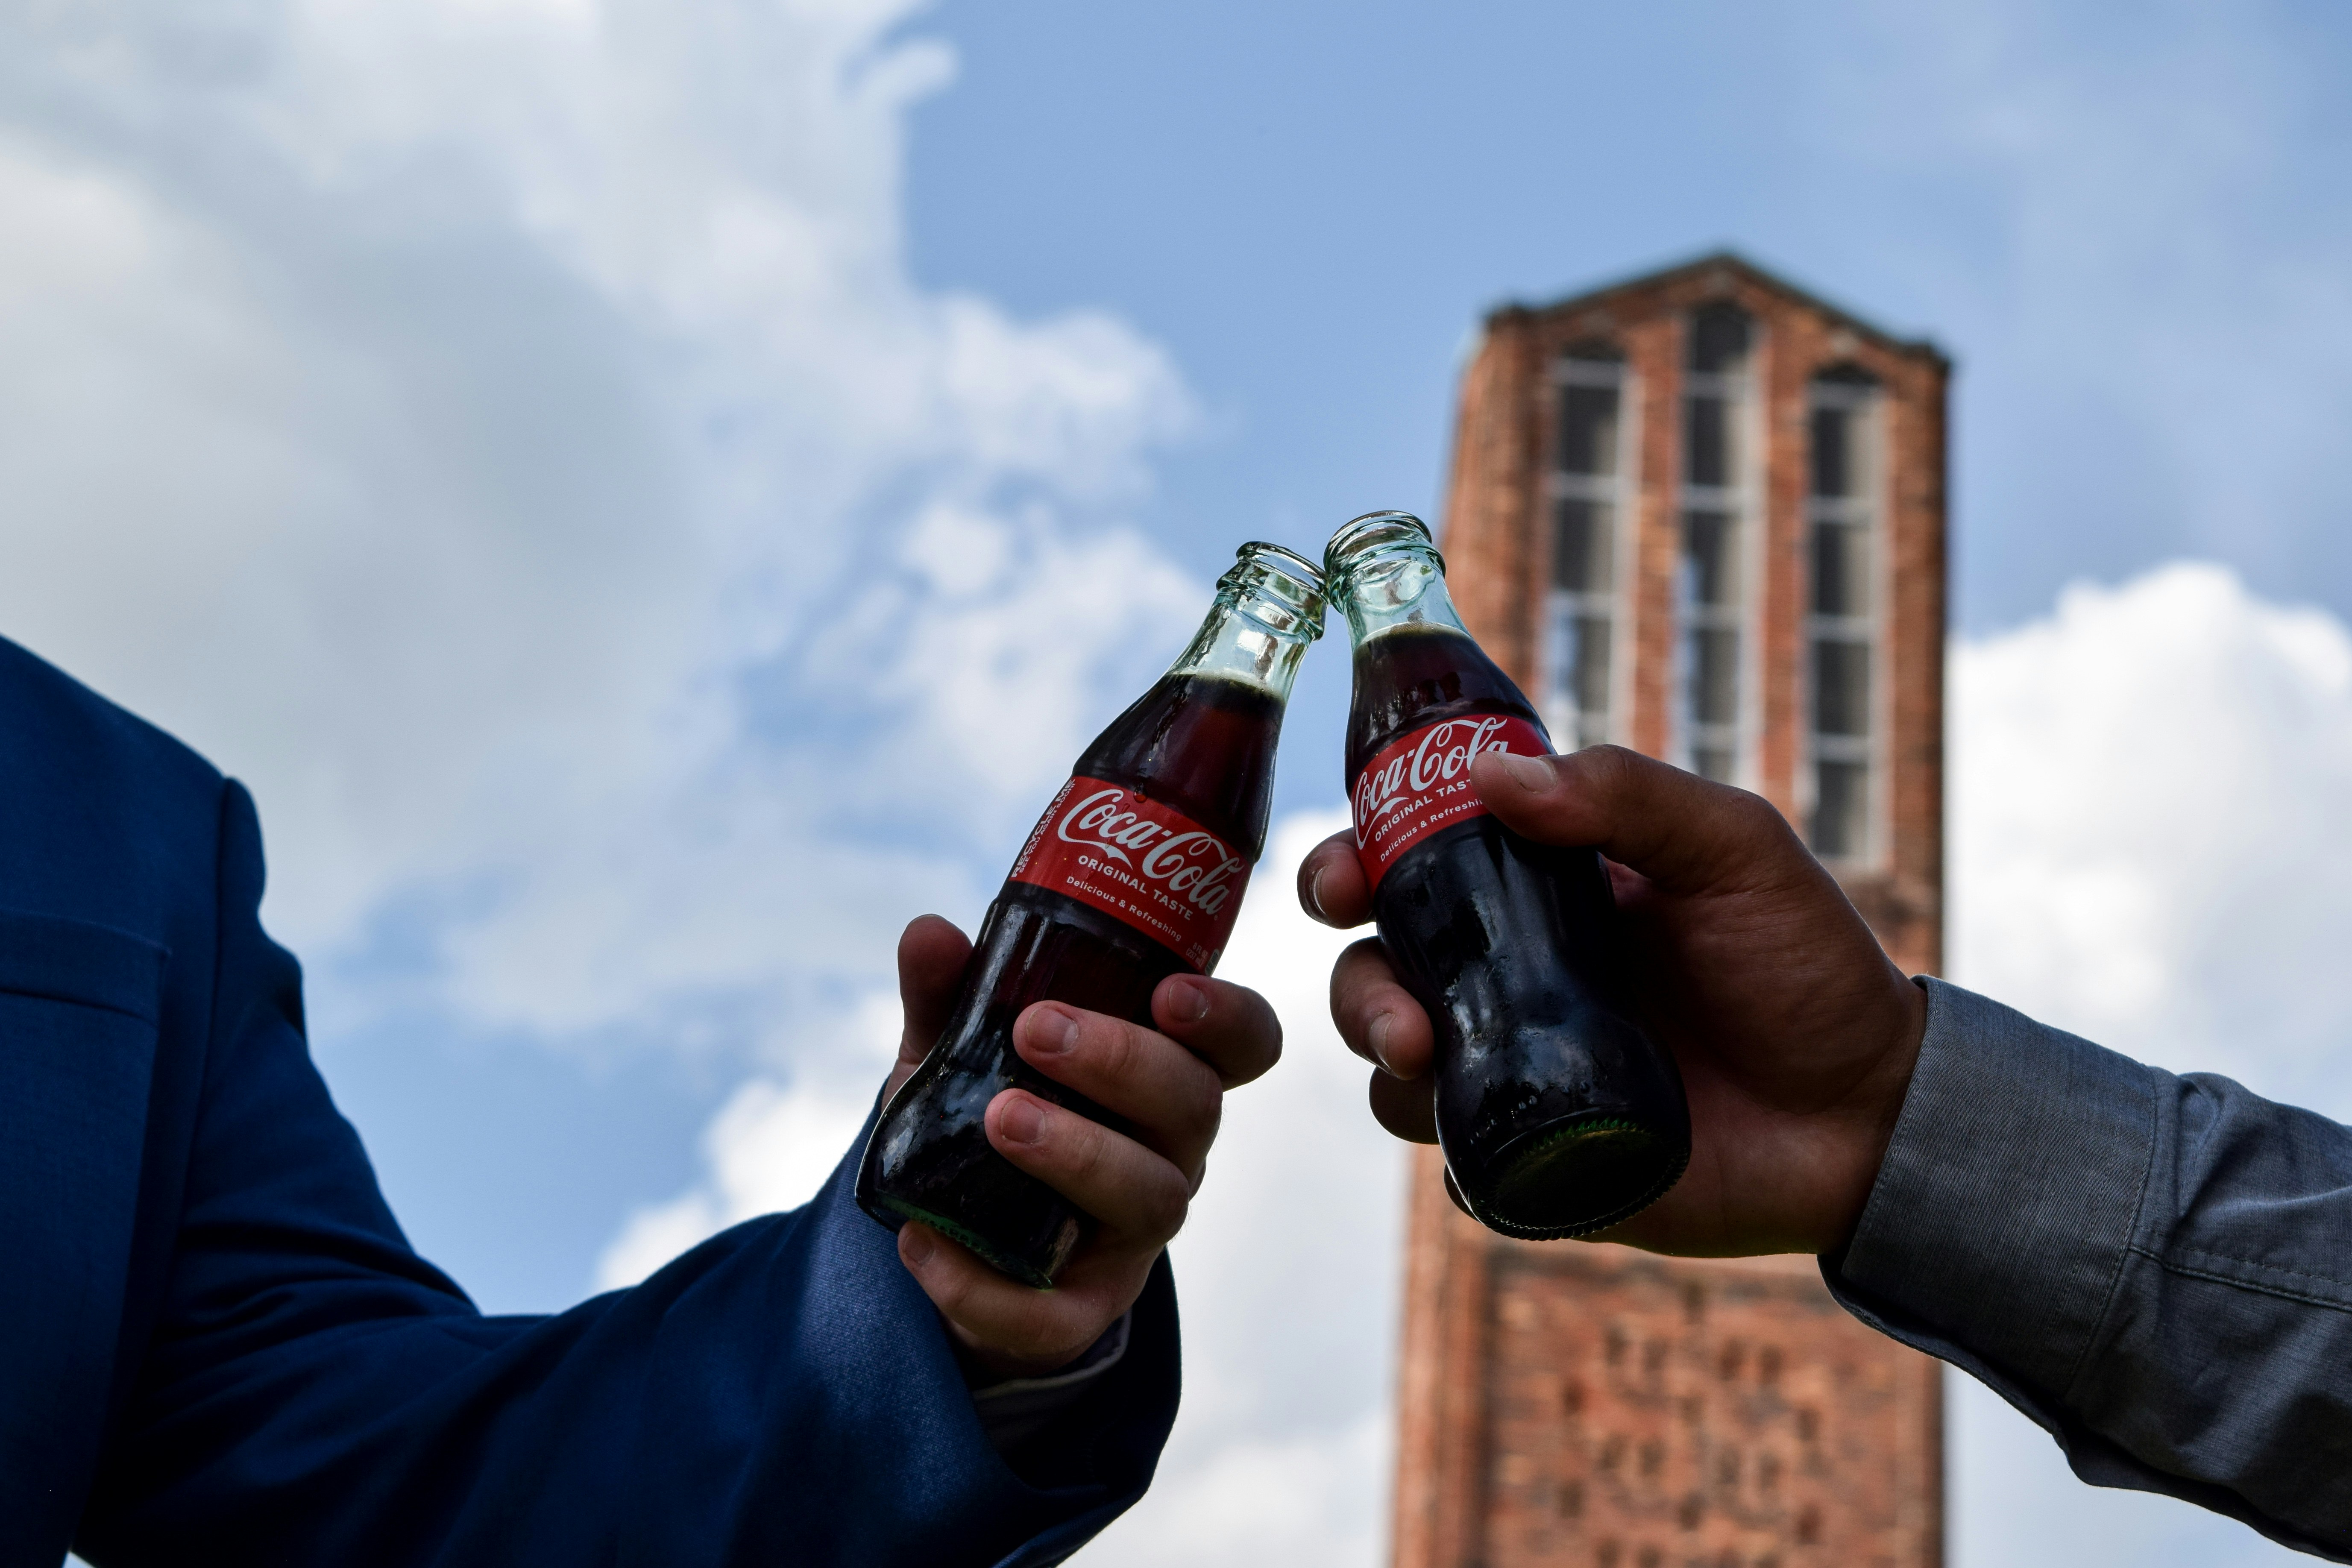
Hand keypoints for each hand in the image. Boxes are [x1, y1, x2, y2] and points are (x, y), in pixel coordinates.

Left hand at [882, 915, 1282, 1378]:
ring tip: (997, 1118)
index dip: (1226, 1018)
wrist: (955, 1238)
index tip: (1170, 992)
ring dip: (1078, 1153)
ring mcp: (1133, 1234)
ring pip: (1150, 1199)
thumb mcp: (961, 1049)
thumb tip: (930, 932)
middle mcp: (1169, 1152)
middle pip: (1194, 1106)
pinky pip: (1057, 1315)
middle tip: (1036, 1030)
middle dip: (1122, 1063)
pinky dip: (984, 1286)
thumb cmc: (985, 1115)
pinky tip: (920, 1243)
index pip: (1242, 1043)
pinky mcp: (1084, 1309)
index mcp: (1162, 1075)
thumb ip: (950, 995)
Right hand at [1298, 745, 1926, 1257]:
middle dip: (1358, 984)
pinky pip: (1452, 1160)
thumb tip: (1489, 775)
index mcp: (1543, 895)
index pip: (1416, 864)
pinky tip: (1476, 1142)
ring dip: (1382, 1058)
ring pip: (1395, 1065)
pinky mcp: (1540, 1161)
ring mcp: (1521, 1072)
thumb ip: (1626, 796)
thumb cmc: (1806, 967)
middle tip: (1397, 1009)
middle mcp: (1514, 979)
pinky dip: (1443, 1149)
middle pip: (1381, 969)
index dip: (1355, 863)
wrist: (1871, 1114)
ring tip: (1424, 1061)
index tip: (1343, 881)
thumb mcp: (1734, 850)